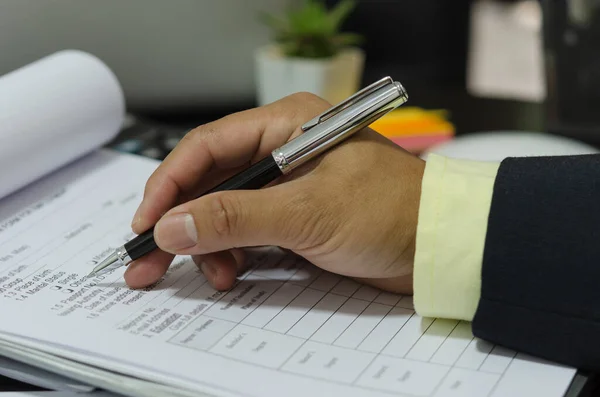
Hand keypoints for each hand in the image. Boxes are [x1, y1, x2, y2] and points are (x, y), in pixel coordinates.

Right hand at [125, 92, 424, 293]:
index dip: (169, 185)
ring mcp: (287, 185)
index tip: (146, 223)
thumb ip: (237, 218)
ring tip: (213, 276)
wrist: (438, 245)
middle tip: (150, 261)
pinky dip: (234, 253)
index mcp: (285, 126)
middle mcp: (281, 149)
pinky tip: (232, 273)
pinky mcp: (296, 216)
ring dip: (210, 244)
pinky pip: (248, 231)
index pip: (207, 147)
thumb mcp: (308, 213)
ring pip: (226, 211)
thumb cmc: (389, 212)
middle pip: (211, 182)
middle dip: (181, 223)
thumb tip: (172, 226)